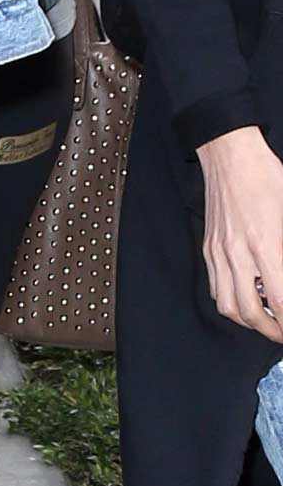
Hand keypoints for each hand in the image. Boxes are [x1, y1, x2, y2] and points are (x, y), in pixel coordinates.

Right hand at [198, 127, 282, 334]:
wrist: (230, 155)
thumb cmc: (267, 176)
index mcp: (265, 244)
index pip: (281, 300)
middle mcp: (239, 254)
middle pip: (251, 312)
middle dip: (272, 331)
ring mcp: (219, 253)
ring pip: (228, 306)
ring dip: (248, 322)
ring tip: (266, 322)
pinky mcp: (209, 248)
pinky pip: (216, 288)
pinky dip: (230, 303)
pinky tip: (245, 299)